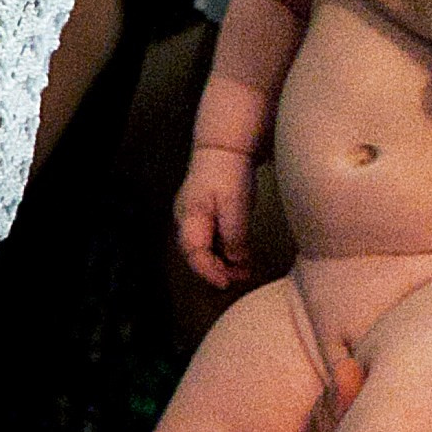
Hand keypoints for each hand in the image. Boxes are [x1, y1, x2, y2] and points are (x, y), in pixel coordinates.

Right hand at [176, 144, 257, 288]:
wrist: (225, 147)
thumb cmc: (229, 173)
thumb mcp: (236, 206)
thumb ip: (236, 236)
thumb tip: (237, 263)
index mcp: (190, 218)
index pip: (195, 255)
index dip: (209, 272)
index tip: (226, 283)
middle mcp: (186, 220)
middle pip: (198, 255)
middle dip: (218, 270)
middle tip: (240, 278)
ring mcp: (194, 217)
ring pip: (205, 249)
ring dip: (223, 262)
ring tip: (244, 271)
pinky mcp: (205, 214)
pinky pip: (211, 239)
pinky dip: (225, 251)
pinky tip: (240, 256)